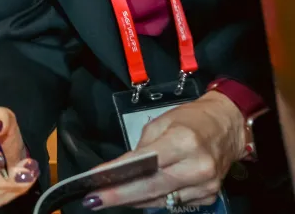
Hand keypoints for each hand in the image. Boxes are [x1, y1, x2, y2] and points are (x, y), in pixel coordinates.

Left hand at [87, 91, 243, 209]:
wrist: (227, 126)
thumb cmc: (190, 119)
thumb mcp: (160, 123)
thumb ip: (142, 148)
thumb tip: (123, 170)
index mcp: (183, 142)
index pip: (144, 163)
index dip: (118, 174)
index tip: (95, 180)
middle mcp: (197, 166)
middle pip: (152, 187)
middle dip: (121, 195)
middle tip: (95, 200)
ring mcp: (206, 185)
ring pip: (162, 200)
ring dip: (135, 200)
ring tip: (111, 198)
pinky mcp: (210, 196)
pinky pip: (175, 203)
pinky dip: (155, 200)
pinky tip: (138, 197)